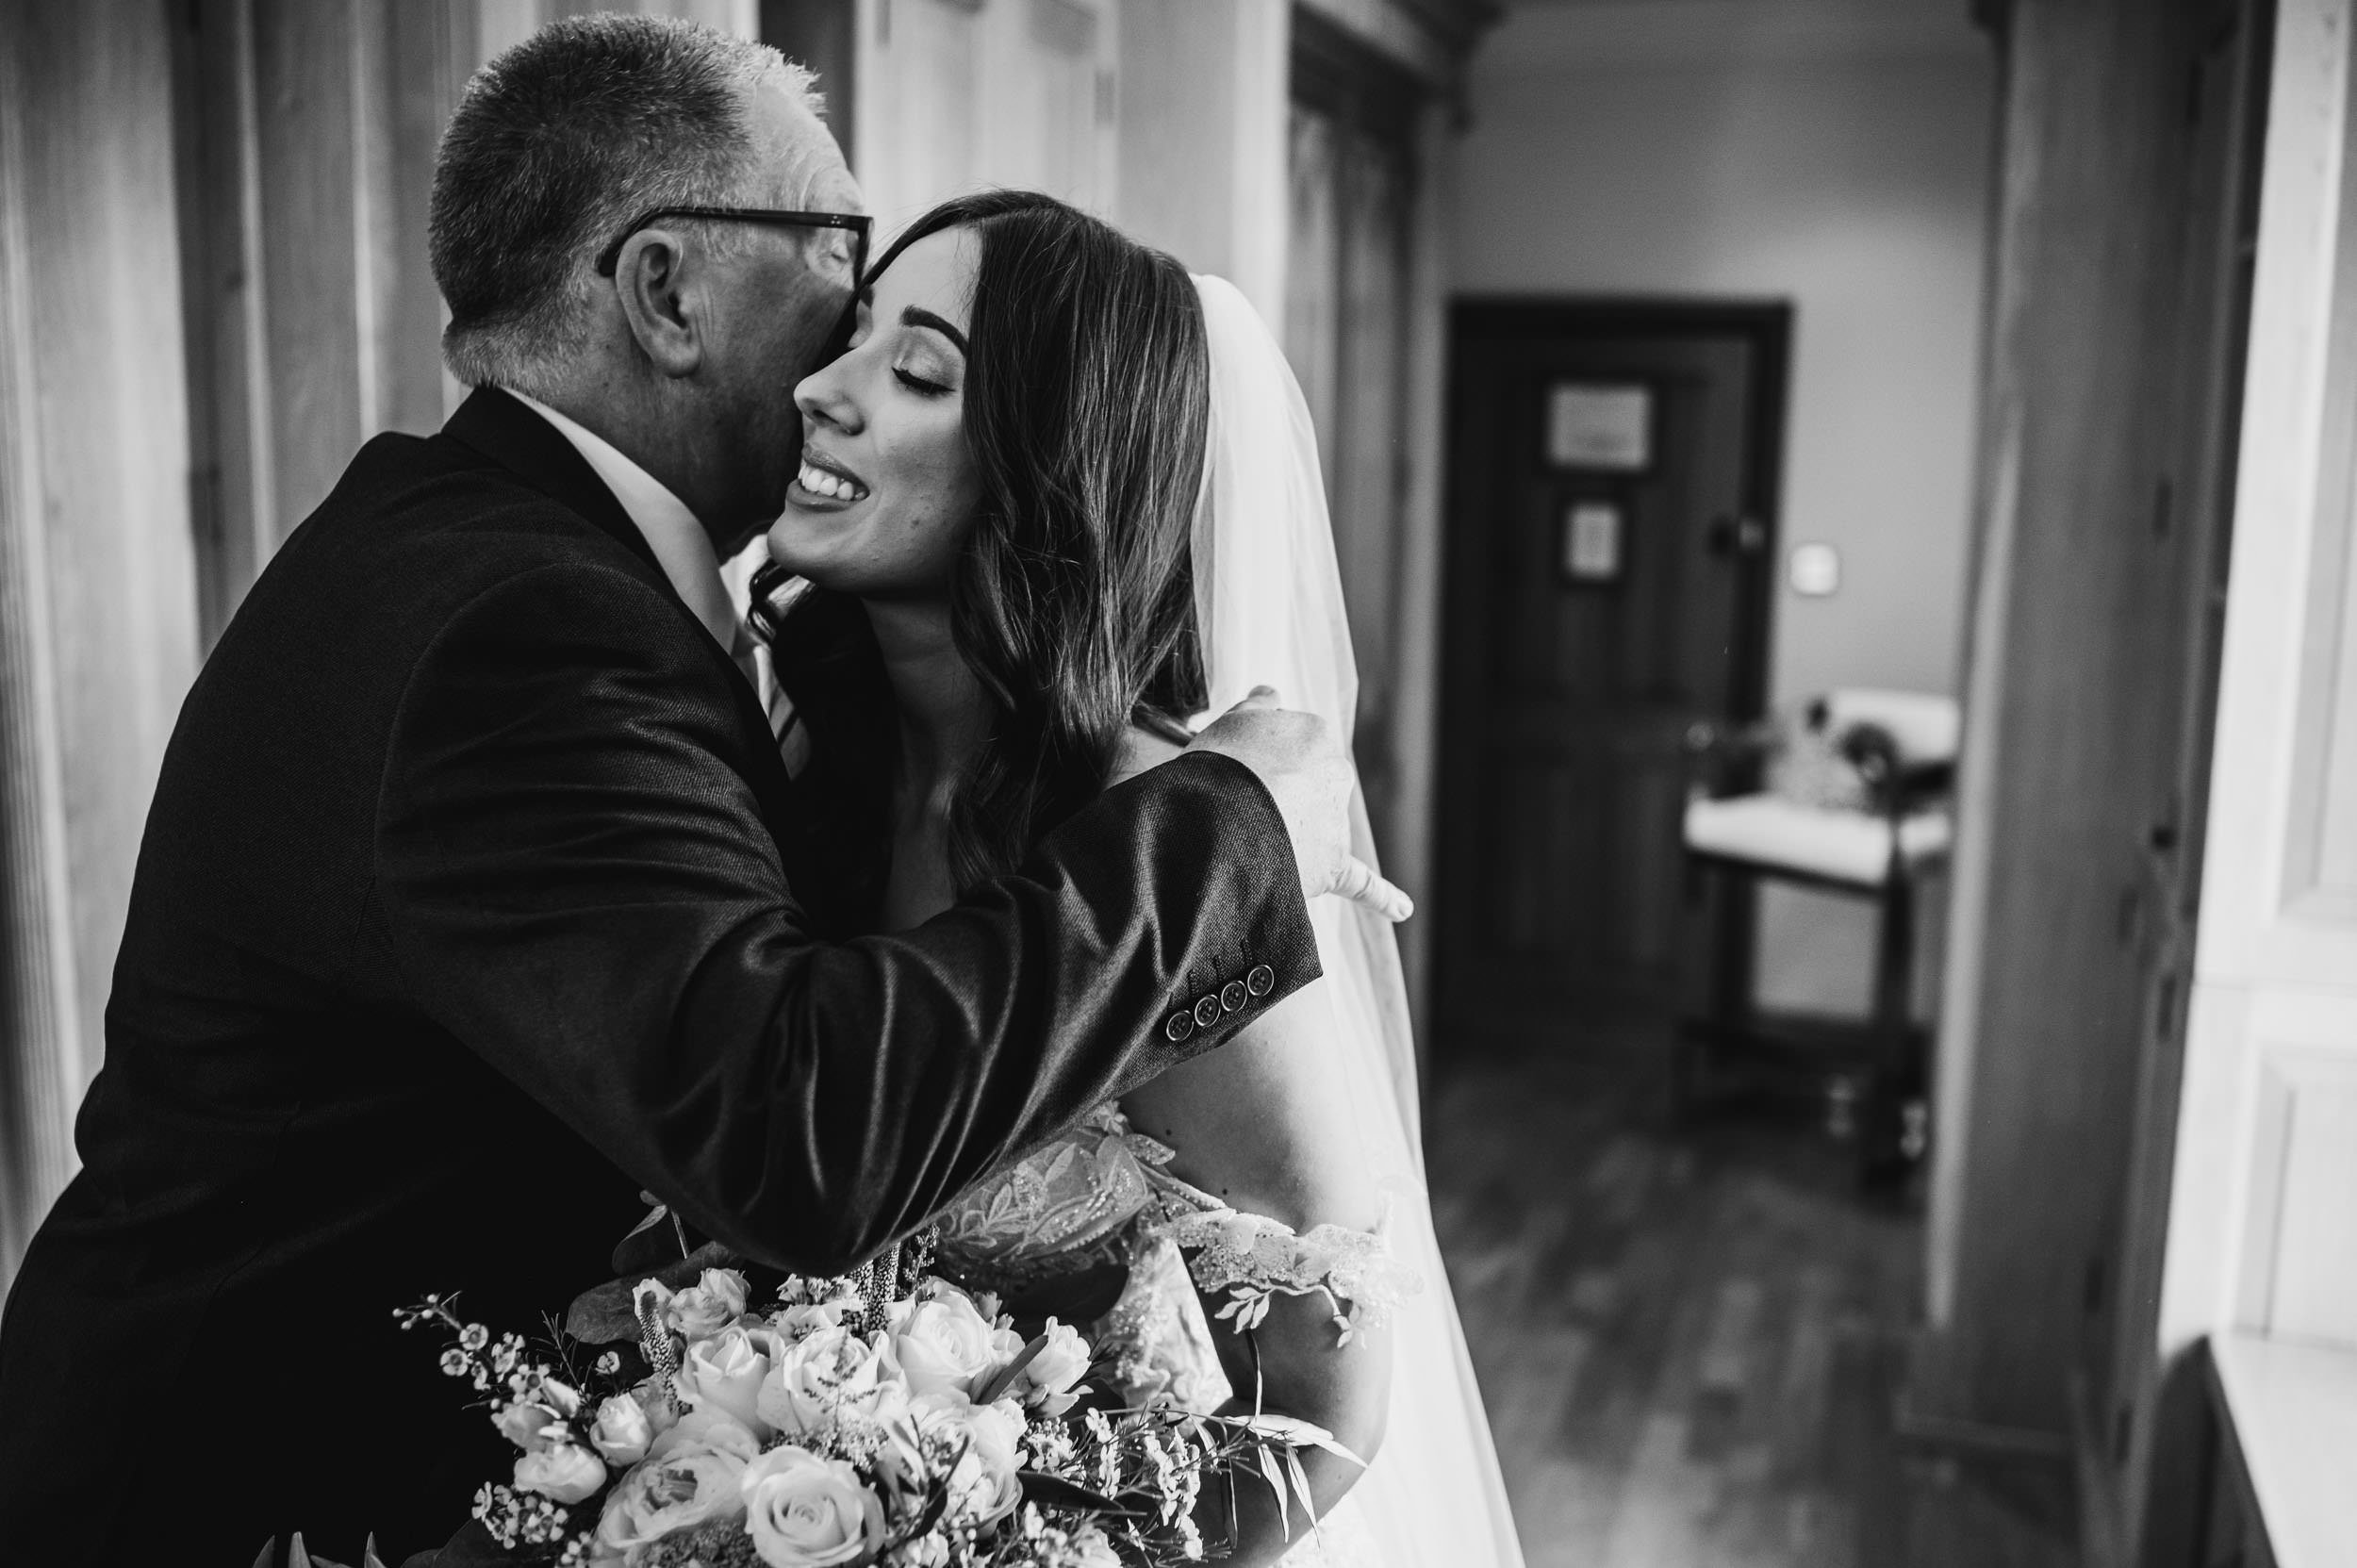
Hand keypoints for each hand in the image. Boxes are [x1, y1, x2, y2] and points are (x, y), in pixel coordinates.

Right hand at [1187, 687, 1413, 921]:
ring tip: (1244, 840)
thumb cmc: (1222, 767)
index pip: (1285, 744)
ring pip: (1314, 828)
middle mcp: (1334, 773)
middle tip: (1234, 803)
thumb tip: (1271, 695)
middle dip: (1276, 794)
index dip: (1255, 758)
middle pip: (1303, 784)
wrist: (1223, 819)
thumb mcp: (1231, 719)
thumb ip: (1257, 707)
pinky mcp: (1332, 864)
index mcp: (1314, 734)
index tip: (1232, 769)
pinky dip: (1383, 897)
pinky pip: (1362, 883)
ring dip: (1291, 835)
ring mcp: (1335, 820)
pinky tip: (1404, 910)